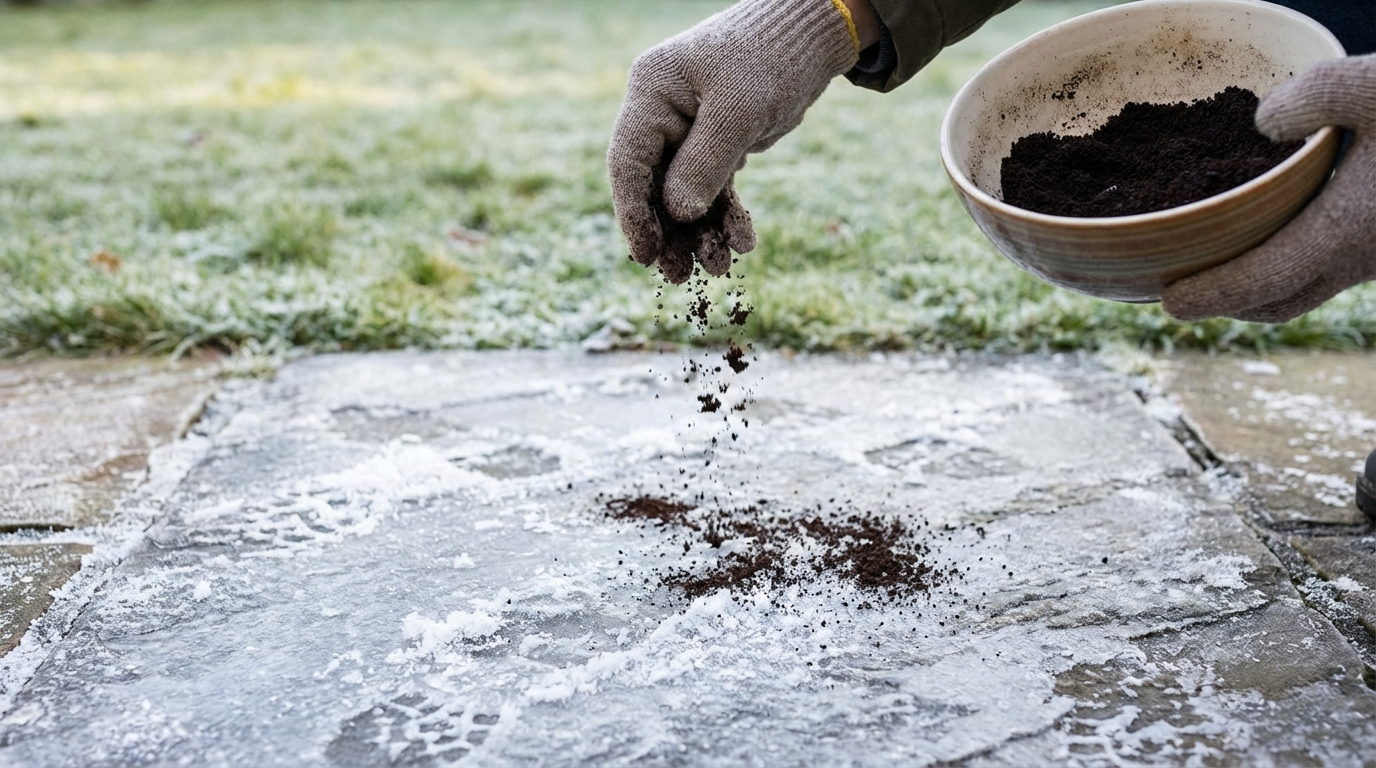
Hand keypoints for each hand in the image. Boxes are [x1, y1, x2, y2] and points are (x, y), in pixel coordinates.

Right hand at [607, 0, 859, 283]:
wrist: (810, 35)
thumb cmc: (771, 60)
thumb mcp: (739, 112)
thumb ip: (704, 163)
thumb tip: (677, 214)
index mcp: (652, 93)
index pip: (628, 161)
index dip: (633, 212)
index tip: (646, 255)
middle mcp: (662, 111)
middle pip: (653, 184)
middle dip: (669, 233)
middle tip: (680, 277)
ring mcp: (687, 128)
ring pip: (684, 192)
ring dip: (700, 232)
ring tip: (719, 268)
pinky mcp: (715, 141)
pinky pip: (713, 186)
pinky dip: (726, 214)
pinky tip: (743, 242)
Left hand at [1162, 54, 1375, 321]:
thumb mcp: (1375, 86)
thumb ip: (1309, 98)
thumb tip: (1260, 124)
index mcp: (1345, 235)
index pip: (1258, 284)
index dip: (1209, 298)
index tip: (1169, 303)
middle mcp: (1366, 259)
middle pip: (1282, 303)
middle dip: (1232, 304)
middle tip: (1188, 292)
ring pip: (1316, 286)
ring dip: (1267, 282)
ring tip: (1227, 257)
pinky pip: (1343, 262)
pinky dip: (1303, 256)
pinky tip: (1291, 219)